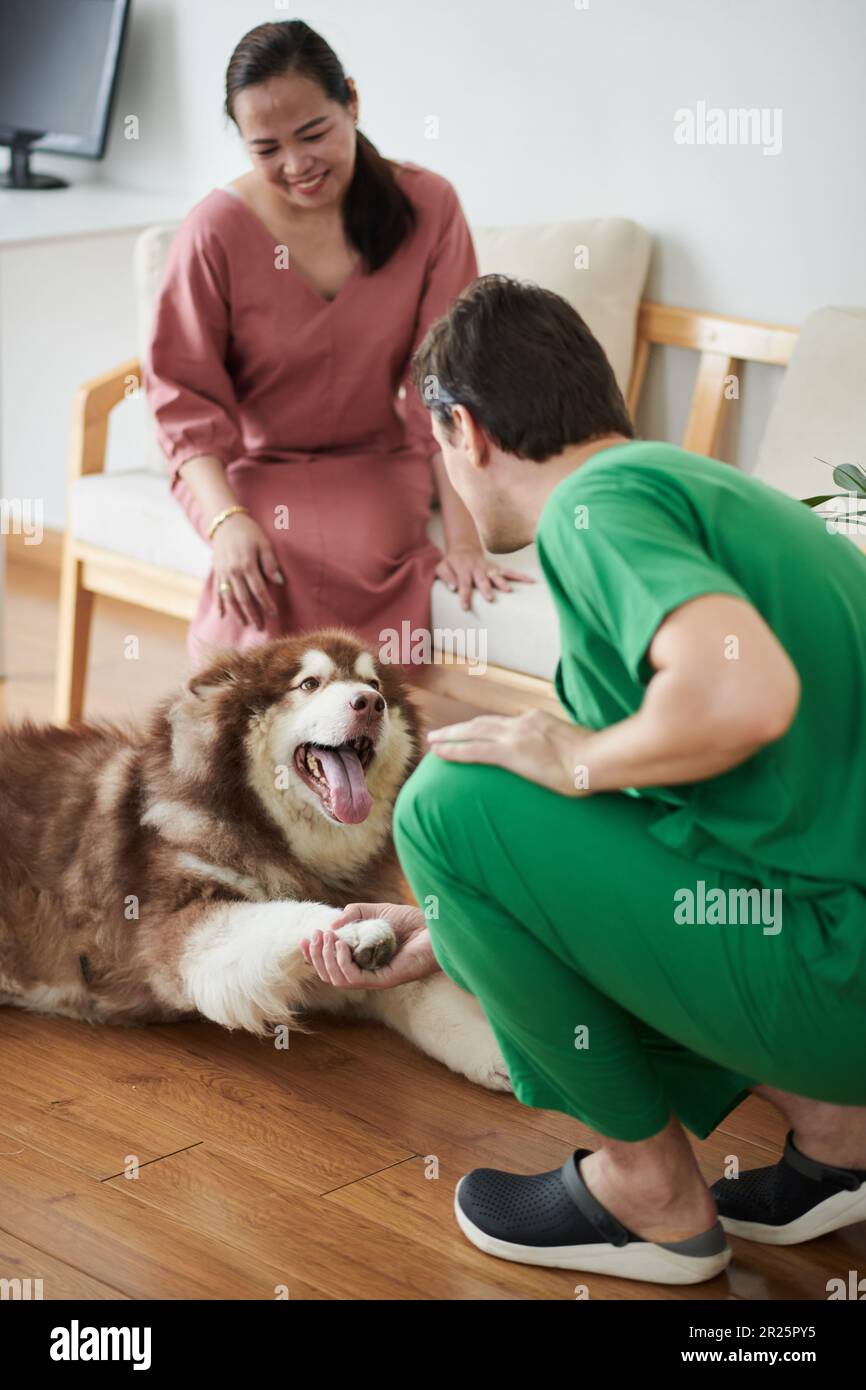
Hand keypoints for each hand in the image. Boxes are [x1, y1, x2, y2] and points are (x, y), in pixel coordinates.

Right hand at [212, 512, 285, 629]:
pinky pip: (218, 592)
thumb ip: (270, 563)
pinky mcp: (217, 572)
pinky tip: (223, 616)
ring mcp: (223, 573)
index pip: (259, 590)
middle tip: (261, 627)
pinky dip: (220, 604)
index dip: (267, 603)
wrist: (226, 523)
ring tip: (245, 624)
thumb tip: (279, 582)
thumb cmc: (249, 532)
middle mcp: (233, 572)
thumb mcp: (264, 543)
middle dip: (253, 614)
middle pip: (244, 598)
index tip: (274, 614)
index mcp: (247, 565)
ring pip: (230, 598)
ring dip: (238, 613)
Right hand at [300, 902, 439, 988]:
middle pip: (330, 974)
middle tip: (314, 936)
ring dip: (327, 959)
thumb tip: (330, 926)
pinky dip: (342, 963)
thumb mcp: (375, 912)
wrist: (435, 927)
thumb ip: (353, 915)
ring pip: (338, 978)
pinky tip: (341, 946)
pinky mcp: (384, 980)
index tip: (304, 939)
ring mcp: (375, 977)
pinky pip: (354, 978)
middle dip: (317, 956)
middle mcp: (366, 971)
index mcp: (362, 959)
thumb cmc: (410, 920)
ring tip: (327, 939)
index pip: (331, 964)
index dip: (313, 955)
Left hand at [427, 708, 592, 796]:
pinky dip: (455, 750)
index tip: (472, 731)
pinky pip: (475, 750)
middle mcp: (523, 723)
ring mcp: (516, 736)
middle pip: (483, 723)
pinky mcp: (511, 753)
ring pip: (473, 732)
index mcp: (538, 720)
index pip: (505, 723)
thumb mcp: (577, 749)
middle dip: (461, 728)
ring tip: (433, 741)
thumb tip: (563, 761)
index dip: (484, 728)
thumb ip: (561, 750)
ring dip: (450, 736)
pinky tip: (439, 752)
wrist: (598, 761)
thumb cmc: (596, 762)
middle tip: (440, 733)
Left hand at [435, 543, 534, 611]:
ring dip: (503, 582)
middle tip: (490, 598)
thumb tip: (452, 588)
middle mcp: (478, 569)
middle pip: (482, 579)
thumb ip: (446, 576)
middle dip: (486, 588)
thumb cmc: (452, 562)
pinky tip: (532, 581)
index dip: (464, 595)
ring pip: (498, 575)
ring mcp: (489, 568)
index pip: (463, 584)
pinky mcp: (498, 569)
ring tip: (509, 591)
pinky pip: (510, 572)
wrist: (463, 549)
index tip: (465, 607)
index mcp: (463, 569)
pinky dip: (521, 576)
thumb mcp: (442, 567)